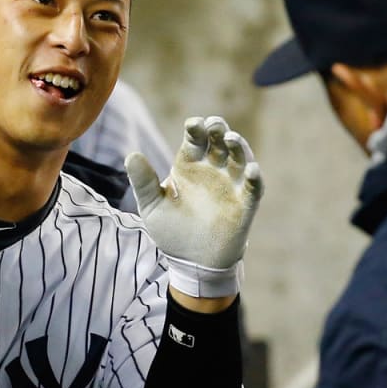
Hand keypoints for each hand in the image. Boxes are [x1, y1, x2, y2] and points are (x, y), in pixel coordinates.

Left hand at [126, 116, 262, 299]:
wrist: (191, 263)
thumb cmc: (172, 231)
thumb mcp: (152, 207)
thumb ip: (143, 182)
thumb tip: (131, 155)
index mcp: (189, 166)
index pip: (195, 140)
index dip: (196, 129)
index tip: (193, 124)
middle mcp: (213, 170)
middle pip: (219, 142)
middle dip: (218, 130)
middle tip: (214, 125)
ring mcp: (231, 186)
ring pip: (240, 158)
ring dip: (239, 146)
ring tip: (231, 139)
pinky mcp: (245, 205)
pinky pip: (254, 188)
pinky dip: (255, 177)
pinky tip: (251, 169)